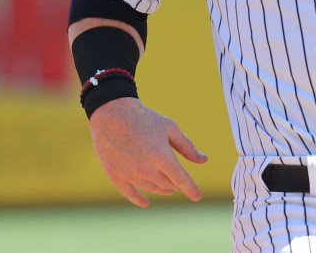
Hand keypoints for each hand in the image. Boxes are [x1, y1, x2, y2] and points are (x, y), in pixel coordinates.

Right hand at [89, 97, 207, 207]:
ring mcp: (129, 174)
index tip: (197, 196)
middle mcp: (146, 169)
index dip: (191, 189)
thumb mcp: (170, 128)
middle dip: (175, 184)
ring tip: (167, 187)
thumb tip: (203, 161)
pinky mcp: (115, 175)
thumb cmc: (144, 118)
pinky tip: (146, 203)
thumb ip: (187, 147)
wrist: (112, 112)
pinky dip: (139, 200)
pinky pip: (130, 193)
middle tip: (178, 181)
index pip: (181, 179)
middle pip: (167, 184)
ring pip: (151, 189)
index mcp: (162, 157)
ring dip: (161, 189)